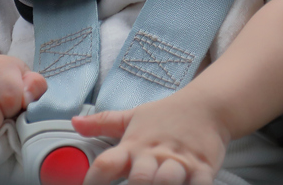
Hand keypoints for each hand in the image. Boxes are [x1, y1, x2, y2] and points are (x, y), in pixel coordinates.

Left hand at [74, 91, 228, 184]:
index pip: (106, 163)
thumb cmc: (168, 115)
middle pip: (139, 178)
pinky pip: (199, 184)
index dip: (93, 180)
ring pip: (167, 182)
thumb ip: (103, 123)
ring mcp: (179, 162)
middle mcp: (154, 154)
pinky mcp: (203, 167)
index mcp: (134, 144)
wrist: (208, 105)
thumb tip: (74, 122)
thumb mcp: (133, 116)